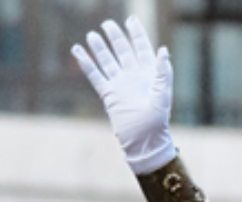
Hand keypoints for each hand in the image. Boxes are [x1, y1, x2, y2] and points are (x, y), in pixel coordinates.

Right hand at [73, 17, 177, 174]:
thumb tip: (163, 49)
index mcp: (149, 74)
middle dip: (115, 37)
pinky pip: (95, 75)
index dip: (137, 34)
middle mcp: (133, 76)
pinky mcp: (109, 95)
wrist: (144, 141)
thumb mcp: (163, 94)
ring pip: (108, 61)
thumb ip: (163, 72)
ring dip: (100, 48)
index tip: (131, 20)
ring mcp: (120, 85)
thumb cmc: (157, 121)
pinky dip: (87, 63)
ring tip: (92, 34)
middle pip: (123, 51)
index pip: (142, 48)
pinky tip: (78, 51)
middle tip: (107, 24)